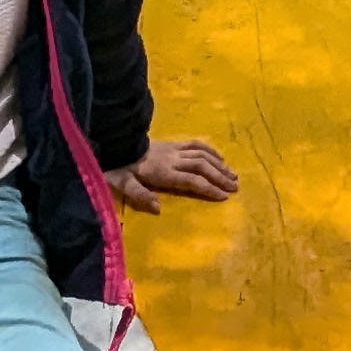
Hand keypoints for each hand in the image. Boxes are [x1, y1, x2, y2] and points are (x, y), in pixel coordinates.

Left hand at [107, 137, 239, 210]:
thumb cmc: (118, 166)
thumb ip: (140, 195)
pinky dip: (210, 150)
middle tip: (235, 187)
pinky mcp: (173, 144)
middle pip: (202, 166)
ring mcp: (174, 149)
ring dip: (219, 165)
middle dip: (220, 177)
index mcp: (163, 172)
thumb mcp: (123, 184)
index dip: (209, 188)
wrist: (115, 141)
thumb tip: (158, 209)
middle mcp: (173, 159)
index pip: (192, 180)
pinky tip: (219, 157)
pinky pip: (195, 144)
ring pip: (202, 155)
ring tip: (233, 175)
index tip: (224, 197)